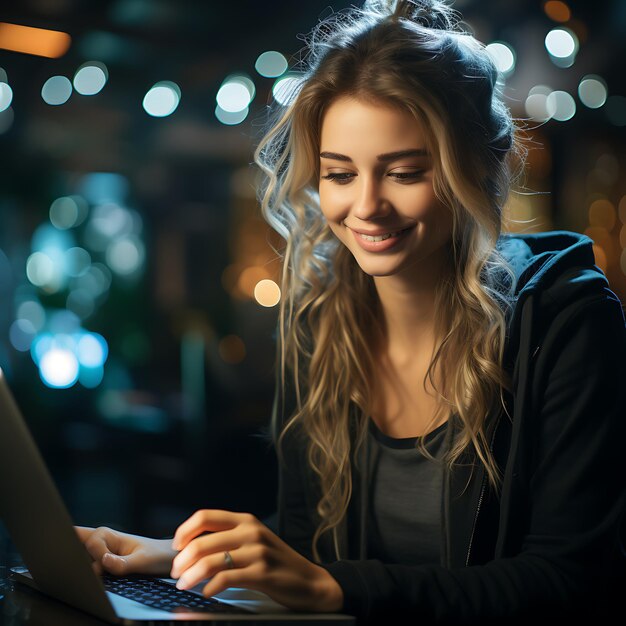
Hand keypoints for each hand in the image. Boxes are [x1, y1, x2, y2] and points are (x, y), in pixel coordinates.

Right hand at [75, 526, 177, 576]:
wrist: (167, 560)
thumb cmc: (157, 556)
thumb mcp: (142, 561)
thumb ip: (122, 563)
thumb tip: (103, 561)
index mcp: (111, 535)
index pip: (91, 541)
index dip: (96, 554)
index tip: (105, 564)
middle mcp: (103, 542)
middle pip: (79, 546)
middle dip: (83, 558)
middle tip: (101, 568)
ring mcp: (101, 552)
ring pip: (82, 558)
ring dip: (88, 566)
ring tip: (105, 572)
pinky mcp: (103, 563)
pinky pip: (89, 567)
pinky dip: (91, 572)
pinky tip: (101, 577)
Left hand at [170, 510, 343, 612]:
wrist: (310, 581)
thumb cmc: (276, 563)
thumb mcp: (254, 541)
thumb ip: (229, 538)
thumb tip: (191, 547)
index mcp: (246, 520)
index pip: (205, 516)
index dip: (184, 531)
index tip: (175, 547)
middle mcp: (251, 531)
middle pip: (203, 541)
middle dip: (182, 561)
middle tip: (176, 574)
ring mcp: (258, 551)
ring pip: (211, 561)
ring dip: (191, 576)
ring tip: (184, 585)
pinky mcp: (262, 572)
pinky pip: (226, 578)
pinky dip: (210, 587)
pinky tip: (207, 593)